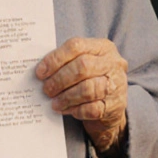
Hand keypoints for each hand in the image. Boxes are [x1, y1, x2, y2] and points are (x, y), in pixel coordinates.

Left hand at [36, 37, 127, 155]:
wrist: (112, 105)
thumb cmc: (91, 79)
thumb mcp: (84, 63)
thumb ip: (67, 62)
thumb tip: (41, 71)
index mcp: (102, 47)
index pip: (76, 46)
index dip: (55, 59)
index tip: (40, 72)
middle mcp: (113, 63)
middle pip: (82, 66)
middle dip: (59, 80)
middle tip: (47, 90)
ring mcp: (117, 84)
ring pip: (88, 89)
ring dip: (66, 97)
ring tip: (55, 102)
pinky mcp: (116, 105)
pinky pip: (93, 109)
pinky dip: (76, 110)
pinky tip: (67, 110)